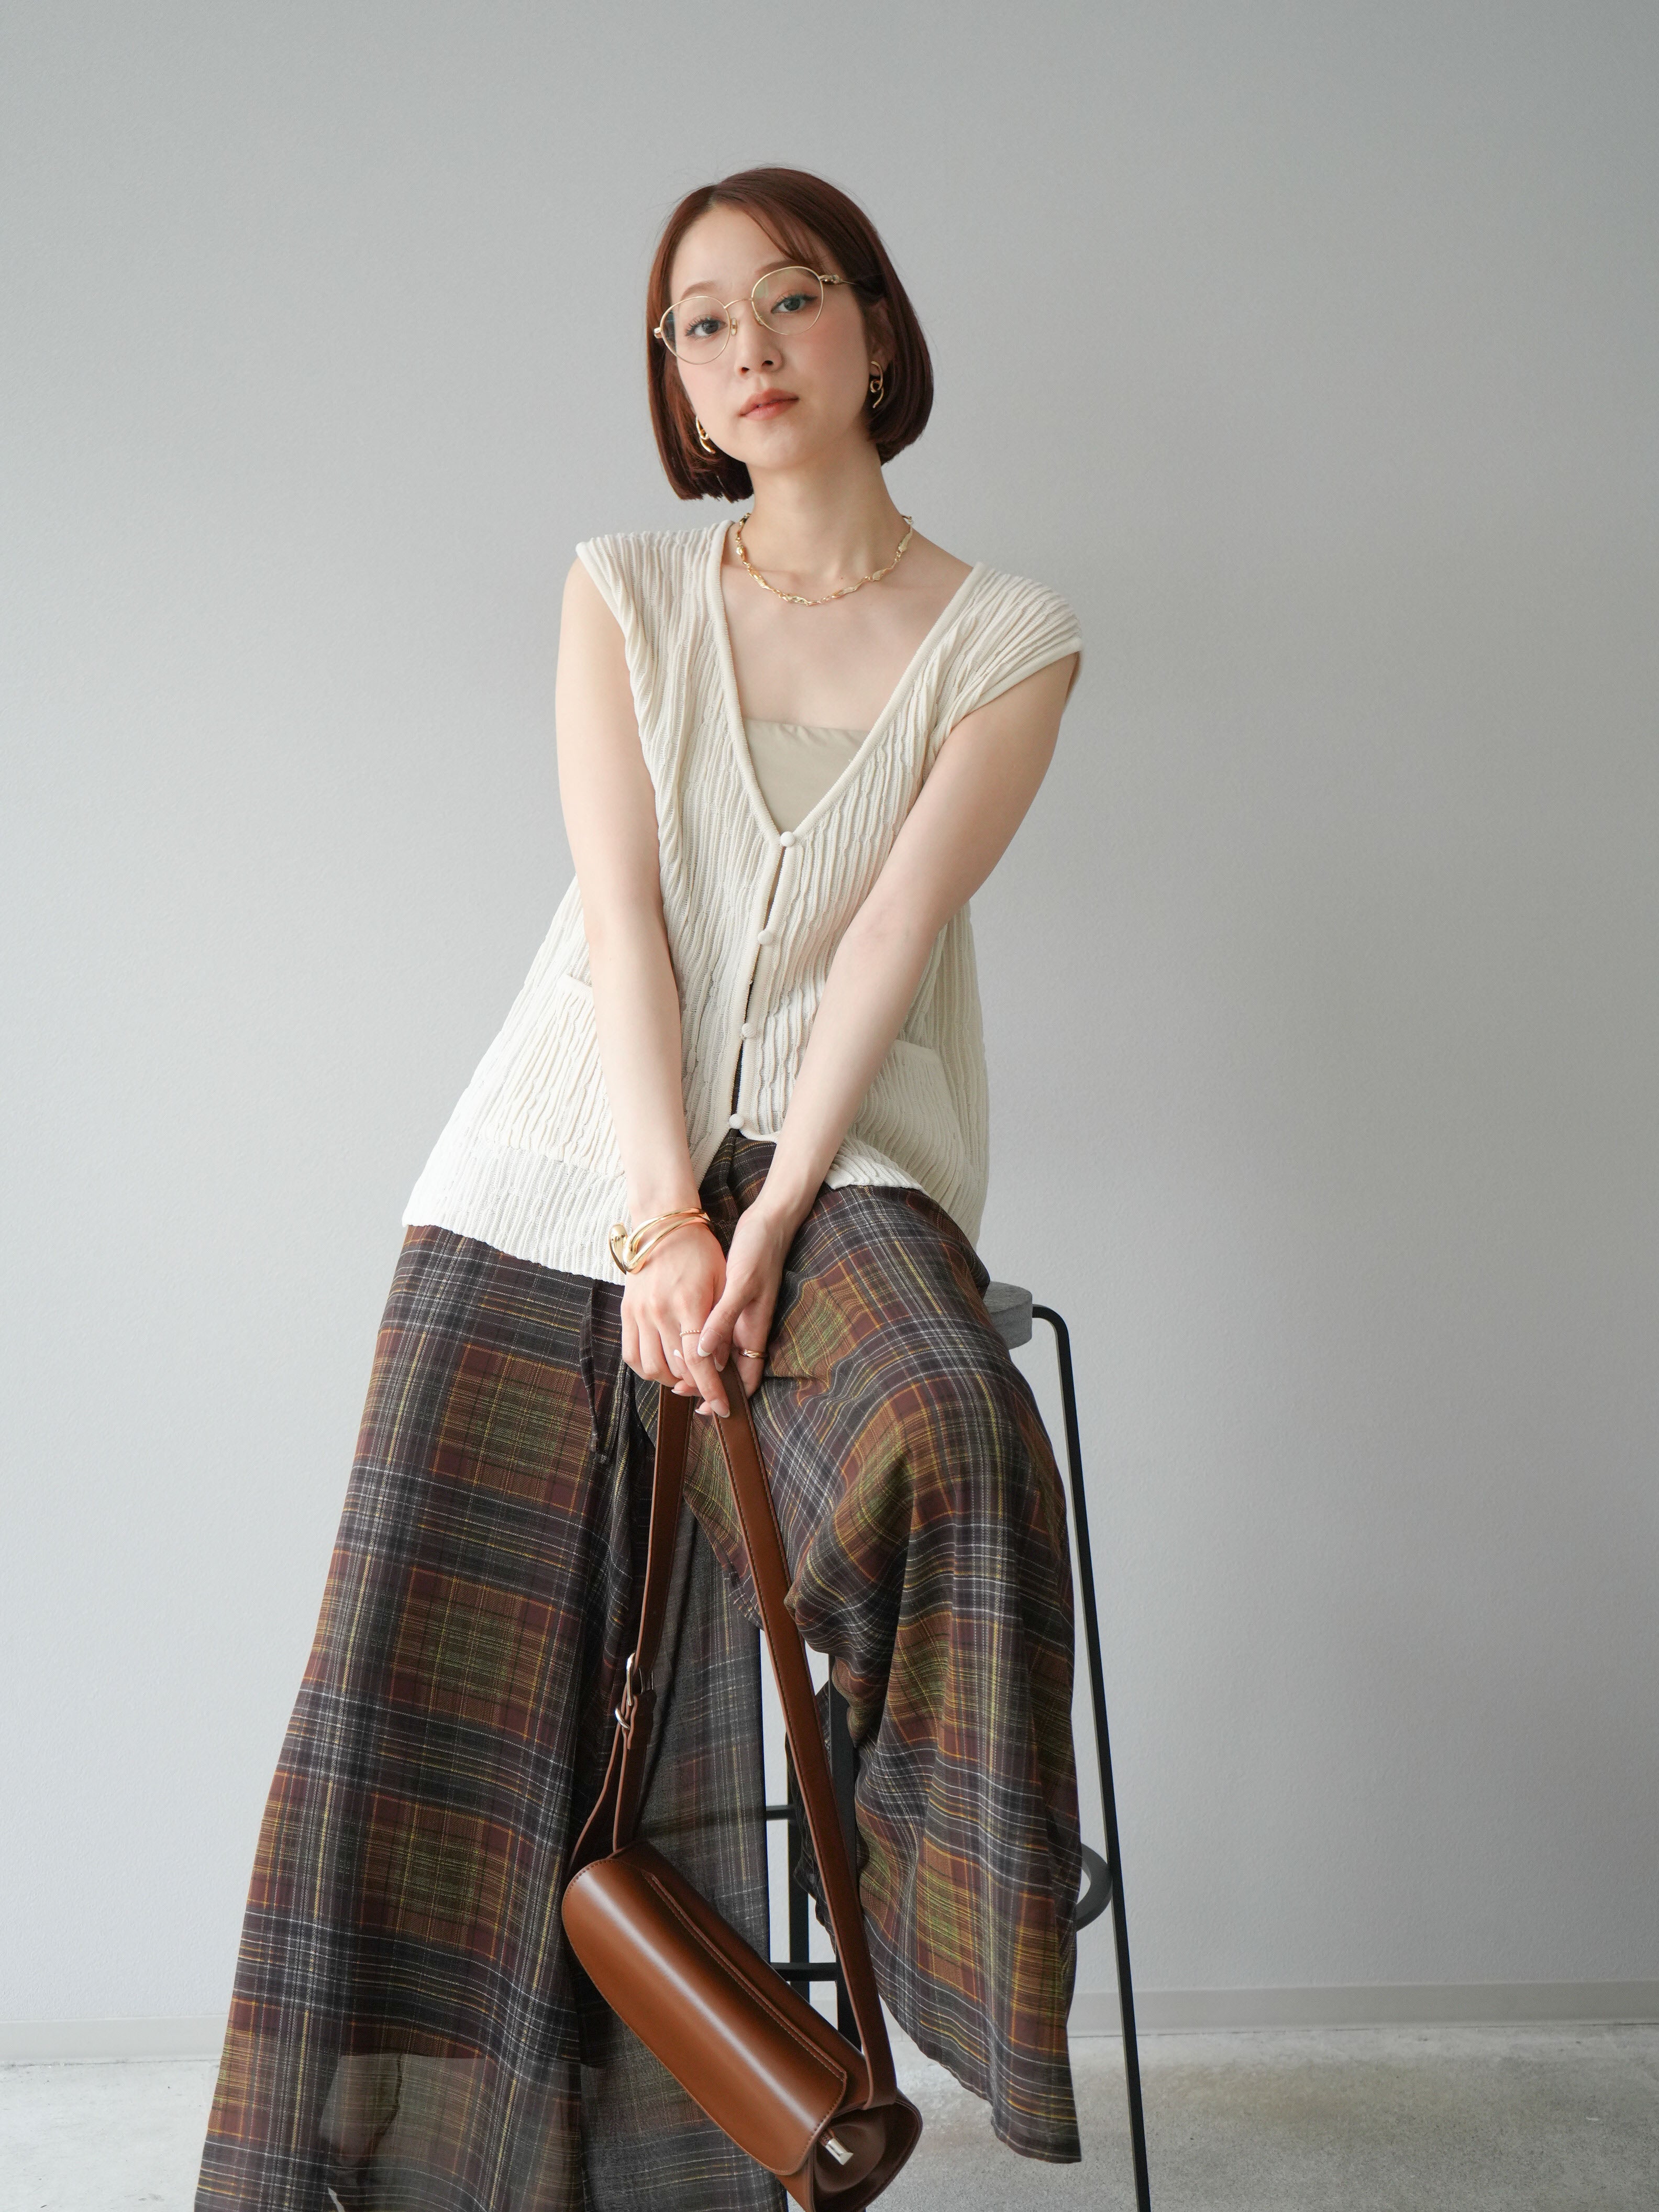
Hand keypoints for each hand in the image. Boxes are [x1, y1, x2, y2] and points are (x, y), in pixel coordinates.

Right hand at [619, 1224, 733, 1416]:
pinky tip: (663, 1365)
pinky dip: (647, 1369)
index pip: (700, 1361)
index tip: (723, 1406)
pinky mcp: (626, 1313)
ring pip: (652, 1368)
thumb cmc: (701, 1253)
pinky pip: (632, 1355)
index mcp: (689, 1304)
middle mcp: (660, 1312)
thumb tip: (721, 1364)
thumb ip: (722, 1324)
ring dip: (671, 1380)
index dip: (712, 1389)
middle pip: (676, 1369)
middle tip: (708, 1388)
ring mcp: (639, 1313)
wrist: (663, 1226)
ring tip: (686, 1375)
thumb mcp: (722, 1282)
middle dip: (696, 1386)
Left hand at [689, 1197, 793, 1413]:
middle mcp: (748, 1329)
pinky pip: (716, 1333)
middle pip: (730, 1371)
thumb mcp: (740, 1284)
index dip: (728, 1398)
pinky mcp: (732, 1303)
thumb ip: (723, 1320)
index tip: (704, 1410)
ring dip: (702, 1366)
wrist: (769, 1220)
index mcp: (754, 1330)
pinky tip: (682, 1339)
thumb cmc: (758, 1250)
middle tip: (676, 1389)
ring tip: (674, 1372)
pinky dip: (700, 1342)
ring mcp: (741, 1317)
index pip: (747, 1379)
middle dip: (707, 1385)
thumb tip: (703, 1355)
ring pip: (721, 1354)